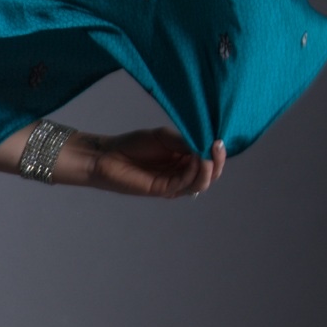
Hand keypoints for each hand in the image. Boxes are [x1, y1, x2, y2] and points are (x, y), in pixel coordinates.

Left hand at [56, 128, 226, 198]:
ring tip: (208, 153)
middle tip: (217, 144)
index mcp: (185, 161)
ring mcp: (174, 184)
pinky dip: (195, 172)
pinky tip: (196, 160)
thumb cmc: (133, 145)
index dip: (217, 152)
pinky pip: (186, 184)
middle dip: (218, 161)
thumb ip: (185, 142)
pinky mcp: (164, 190)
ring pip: (201, 182)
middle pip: (210, 174)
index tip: (219, 138)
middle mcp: (182, 174)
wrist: (108, 155)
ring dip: (209, 168)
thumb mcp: (165, 137)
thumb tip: (207, 144)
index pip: (210, 161)